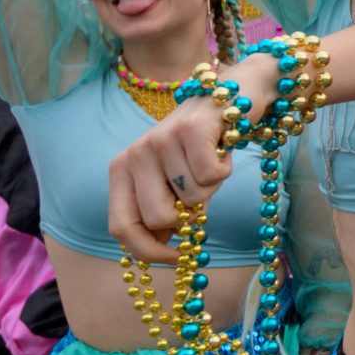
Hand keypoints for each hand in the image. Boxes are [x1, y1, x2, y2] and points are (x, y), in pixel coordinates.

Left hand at [107, 93, 234, 261]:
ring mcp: (159, 140)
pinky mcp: (189, 130)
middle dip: (188, 217)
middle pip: (158, 218)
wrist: (233, 97)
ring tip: (210, 163)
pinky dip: (224, 171)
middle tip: (201, 194)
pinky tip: (221, 151)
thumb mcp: (176, 182)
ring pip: (192, 198)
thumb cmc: (202, 147)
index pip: (121, 227)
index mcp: (122, 170)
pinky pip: (210, 176)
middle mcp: (134, 154)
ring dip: (212, 187)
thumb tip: (163, 249)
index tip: (175, 258)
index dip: (149, 251)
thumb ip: (165, 213)